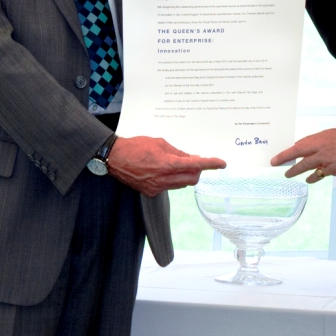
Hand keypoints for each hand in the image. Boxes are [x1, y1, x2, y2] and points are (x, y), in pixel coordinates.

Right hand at [107, 136, 225, 196]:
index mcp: (166, 163)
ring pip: (182, 184)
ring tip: (177, 163)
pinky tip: (164, 170)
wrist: (114, 158)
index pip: (195, 165)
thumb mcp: (160, 143)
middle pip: (192, 178)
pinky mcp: (151, 192)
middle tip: (195, 160)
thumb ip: (177, 152)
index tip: (221, 163)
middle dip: (197, 170)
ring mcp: (157, 187)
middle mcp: (163, 178)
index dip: (210, 164)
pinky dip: (173, 179)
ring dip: (185, 175)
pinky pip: (170, 187)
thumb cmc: (135, 146)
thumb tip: (192, 157)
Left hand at [270, 129, 335, 183]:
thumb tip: (315, 149)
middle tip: (274, 162)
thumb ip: (325, 142)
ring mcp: (325, 158)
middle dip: (285, 156)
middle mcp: (322, 145)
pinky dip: (311, 177)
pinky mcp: (330, 169)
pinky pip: (317, 174)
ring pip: (305, 164)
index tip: (286, 152)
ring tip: (287, 174)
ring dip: (295, 170)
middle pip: (298, 150)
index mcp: (324, 135)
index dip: (294, 148)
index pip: (304, 142)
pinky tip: (308, 180)